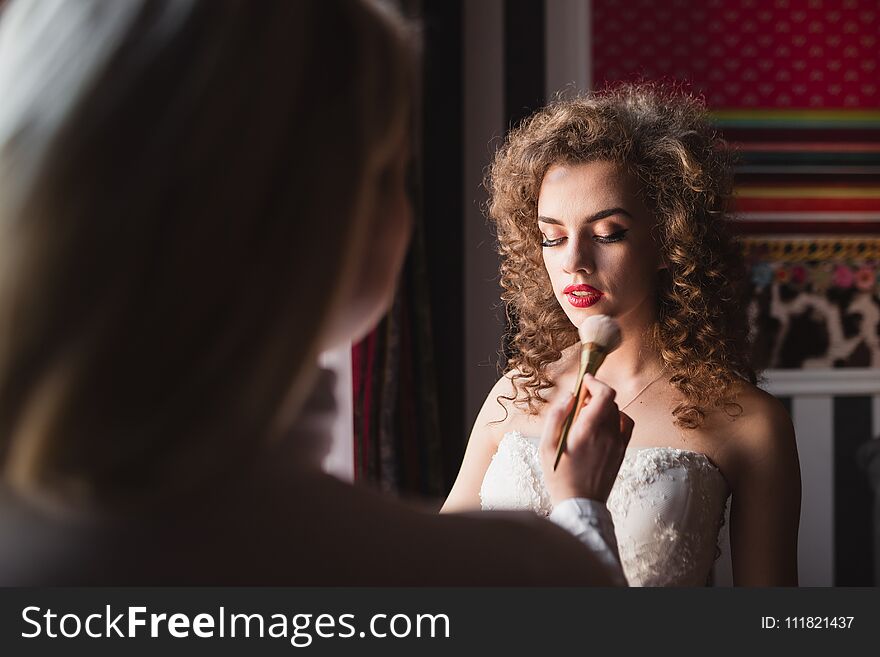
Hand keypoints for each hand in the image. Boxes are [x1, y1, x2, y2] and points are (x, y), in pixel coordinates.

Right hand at [539, 373, 633, 504]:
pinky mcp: (621, 451)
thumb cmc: (559, 476)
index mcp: (588, 431)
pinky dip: (615, 419)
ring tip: (587, 417)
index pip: (604, 395)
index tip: (585, 380)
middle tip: (579, 402)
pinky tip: (601, 426)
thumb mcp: (546, 446)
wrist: (580, 504)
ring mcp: (617, 444)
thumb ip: (557, 416)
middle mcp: (607, 435)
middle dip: (595, 395)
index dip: (596, 382)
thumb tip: (569, 396)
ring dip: (603, 407)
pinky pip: (624, 425)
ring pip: (616, 412)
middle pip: (609, 401)